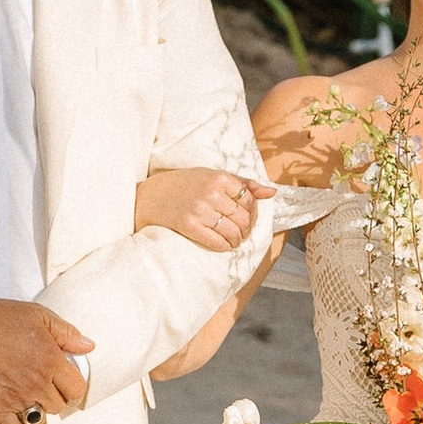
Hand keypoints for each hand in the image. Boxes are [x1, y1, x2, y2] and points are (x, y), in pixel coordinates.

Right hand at [0, 292, 92, 423]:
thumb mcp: (37, 315)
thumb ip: (66, 333)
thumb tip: (87, 345)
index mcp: (50, 360)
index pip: (77, 388)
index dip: (73, 388)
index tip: (66, 387)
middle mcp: (36, 382)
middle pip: (58, 406)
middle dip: (53, 398)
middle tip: (43, 390)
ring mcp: (15, 397)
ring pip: (37, 417)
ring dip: (34, 410)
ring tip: (25, 399)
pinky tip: (10, 412)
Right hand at [134, 164, 272, 251]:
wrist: (151, 196)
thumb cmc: (186, 185)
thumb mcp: (212, 176)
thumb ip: (243, 184)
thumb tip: (272, 193)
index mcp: (219, 177)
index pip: (250, 200)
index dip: (252, 213)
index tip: (246, 218)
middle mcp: (210, 192)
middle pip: (243, 219)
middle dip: (246, 230)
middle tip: (242, 233)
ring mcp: (199, 210)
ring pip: (233, 232)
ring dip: (237, 241)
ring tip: (234, 241)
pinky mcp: (189, 225)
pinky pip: (217, 242)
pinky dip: (224, 247)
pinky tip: (223, 245)